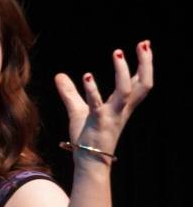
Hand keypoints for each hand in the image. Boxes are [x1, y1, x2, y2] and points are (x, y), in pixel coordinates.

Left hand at [54, 41, 152, 160]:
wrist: (88, 161)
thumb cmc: (87, 136)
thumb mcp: (77, 110)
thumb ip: (70, 92)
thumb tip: (59, 75)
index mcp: (123, 105)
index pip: (140, 82)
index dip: (146, 64)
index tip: (145, 44)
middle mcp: (122, 109)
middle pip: (144, 85)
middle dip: (146, 64)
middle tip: (144, 44)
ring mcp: (112, 116)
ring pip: (126, 91)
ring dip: (123, 72)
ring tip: (117, 53)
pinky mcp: (98, 123)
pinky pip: (97, 105)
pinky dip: (92, 90)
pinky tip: (86, 75)